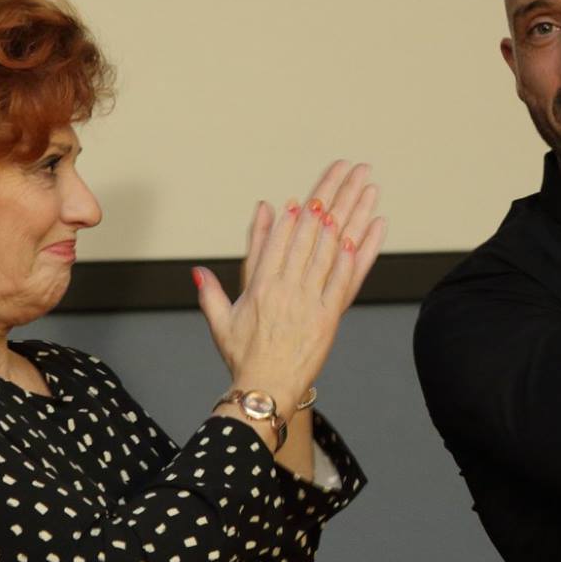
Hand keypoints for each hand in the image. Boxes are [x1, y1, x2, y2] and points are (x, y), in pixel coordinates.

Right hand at [193, 161, 386, 414]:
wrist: (265, 390)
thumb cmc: (243, 357)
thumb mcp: (220, 320)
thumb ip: (209, 289)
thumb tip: (196, 268)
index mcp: (260, 285)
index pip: (280, 240)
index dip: (296, 214)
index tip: (308, 194)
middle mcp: (285, 288)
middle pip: (309, 234)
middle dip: (330, 198)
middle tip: (347, 172)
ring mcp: (309, 301)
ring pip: (330, 250)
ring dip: (349, 217)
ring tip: (364, 190)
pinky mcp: (328, 318)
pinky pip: (343, 281)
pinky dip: (353, 257)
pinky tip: (364, 234)